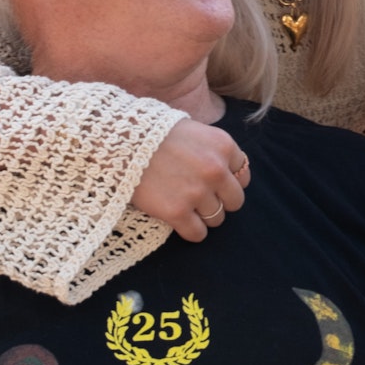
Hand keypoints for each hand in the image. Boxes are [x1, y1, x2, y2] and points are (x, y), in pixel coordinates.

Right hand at [130, 118, 251, 242]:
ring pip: (217, 219)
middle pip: (235, 201)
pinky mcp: (177, 211)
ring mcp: (197, 192)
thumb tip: (232, 172)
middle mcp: (216, 170)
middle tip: (201, 198)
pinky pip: (198, 234)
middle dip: (220, 201)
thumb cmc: (156, 133)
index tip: (213, 183)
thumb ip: (216, 151)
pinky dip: (192, 232)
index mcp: (224, 146)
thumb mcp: (196, 131)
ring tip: (186, 207)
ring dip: (204, 216)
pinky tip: (181, 222)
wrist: (121, 141)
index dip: (228, 181)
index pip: (243, 175)